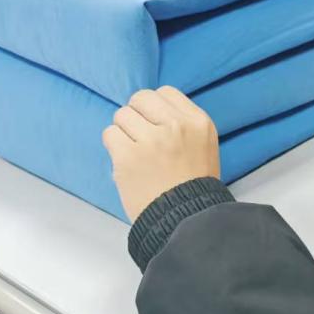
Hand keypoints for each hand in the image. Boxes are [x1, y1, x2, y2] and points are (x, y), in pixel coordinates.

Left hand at [102, 87, 219, 221]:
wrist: (186, 221)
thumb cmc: (193, 188)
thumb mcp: (203, 147)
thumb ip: (182, 125)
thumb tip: (150, 110)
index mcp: (198, 122)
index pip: (165, 93)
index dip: (154, 107)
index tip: (153, 123)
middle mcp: (176, 126)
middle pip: (141, 98)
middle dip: (136, 115)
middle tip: (139, 136)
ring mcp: (152, 140)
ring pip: (122, 115)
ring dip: (123, 132)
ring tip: (134, 153)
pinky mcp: (129, 156)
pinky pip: (110, 134)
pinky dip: (113, 147)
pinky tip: (125, 161)